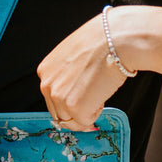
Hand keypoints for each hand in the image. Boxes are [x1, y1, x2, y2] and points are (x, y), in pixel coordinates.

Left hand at [37, 10, 131, 130]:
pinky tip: (102, 94)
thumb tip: (73, 92)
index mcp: (45, 71)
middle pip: (60, 114)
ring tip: (98, 91)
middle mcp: (47, 85)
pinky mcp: (75, 107)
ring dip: (87, 112)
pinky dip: (96, 113)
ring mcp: (60, 97)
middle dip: (77, 111)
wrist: (116, 39)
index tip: (83, 97)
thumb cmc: (101, 42)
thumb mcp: (73, 55)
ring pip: (72, 121)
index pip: (53, 100)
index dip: (70, 102)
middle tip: (94, 96)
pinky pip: (85, 122)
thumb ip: (67, 75)